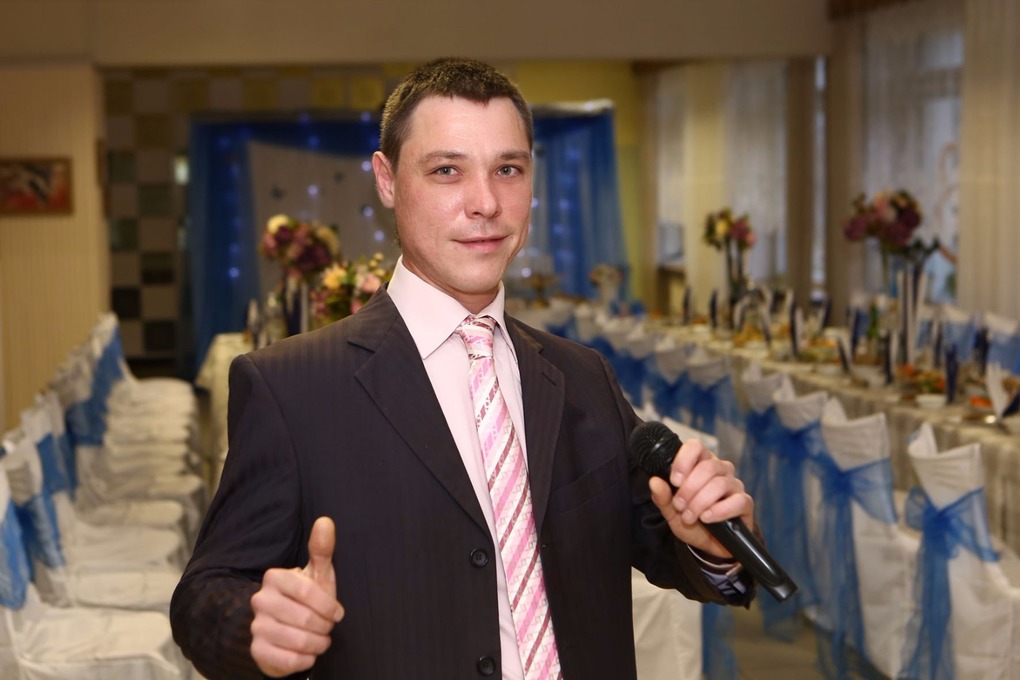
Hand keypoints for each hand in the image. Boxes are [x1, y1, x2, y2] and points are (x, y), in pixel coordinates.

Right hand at [250, 516, 344, 676]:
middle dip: (325, 627)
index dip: (328, 606)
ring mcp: (256, 625)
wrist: (286, 629)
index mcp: (275, 577)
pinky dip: (305, 660)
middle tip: (328, 628)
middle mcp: (260, 600)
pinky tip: (308, 654)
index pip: (308, 592)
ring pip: (299, 641)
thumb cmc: (307, 598)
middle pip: (306, 619)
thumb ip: (322, 549)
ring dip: (318, 644)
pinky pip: (287, 660)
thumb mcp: (317, 574)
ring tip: (320, 640)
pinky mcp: (257, 650)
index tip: (337, 613)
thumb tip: (325, 521)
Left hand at [648, 439, 754, 558]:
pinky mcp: (745, 503)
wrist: (710, 545)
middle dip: (689, 489)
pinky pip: (737, 501)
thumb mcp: (672, 512)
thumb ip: (663, 497)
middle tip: (679, 506)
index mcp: (701, 463)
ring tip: (689, 516)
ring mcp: (734, 485)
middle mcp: (721, 469)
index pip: (696, 446)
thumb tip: (654, 481)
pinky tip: (707, 518)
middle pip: (708, 467)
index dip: (684, 461)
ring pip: (720, 483)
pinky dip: (719, 511)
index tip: (674, 481)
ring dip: (700, 502)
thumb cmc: (692, 521)